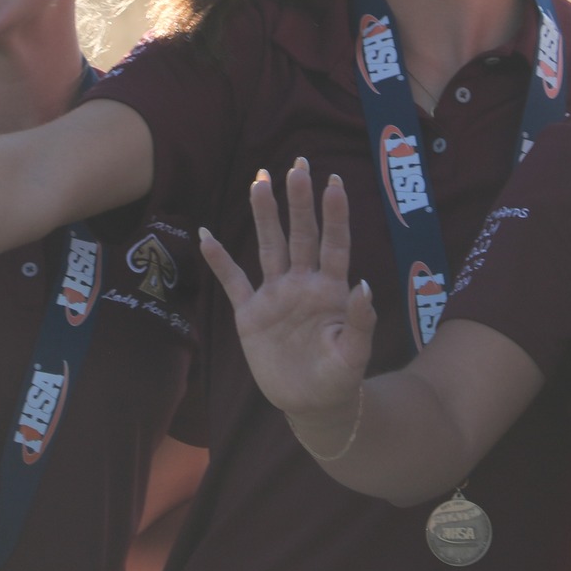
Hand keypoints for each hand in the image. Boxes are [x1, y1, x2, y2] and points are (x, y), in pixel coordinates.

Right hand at [202, 160, 375, 431]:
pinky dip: (219, 260)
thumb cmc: (339, 377)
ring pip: (268, 247)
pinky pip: (233, 281)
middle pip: (300, 235)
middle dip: (298, 202)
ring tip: (258, 182)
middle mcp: (302, 283)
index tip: (334, 182)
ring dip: (263, 216)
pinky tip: (206, 235)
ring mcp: (275, 295)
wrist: (312, 404)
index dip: (334, 215)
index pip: (334, 244)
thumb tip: (364, 285)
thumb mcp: (355, 355)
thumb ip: (361, 322)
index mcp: (331, 290)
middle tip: (296, 166)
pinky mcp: (250, 314)